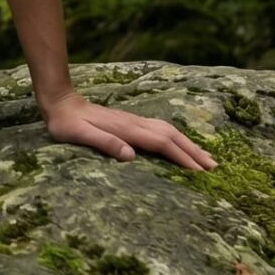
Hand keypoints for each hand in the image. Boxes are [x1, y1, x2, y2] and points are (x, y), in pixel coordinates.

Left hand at [41, 91, 217, 170]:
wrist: (61, 103)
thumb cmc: (67, 124)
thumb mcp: (79, 135)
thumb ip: (104, 143)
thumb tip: (130, 156)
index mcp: (127, 129)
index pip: (162, 144)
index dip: (181, 157)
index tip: (199, 172)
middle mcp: (136, 123)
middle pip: (172, 136)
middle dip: (194, 151)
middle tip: (214, 168)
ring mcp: (135, 121)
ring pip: (169, 131)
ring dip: (189, 144)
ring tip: (205, 158)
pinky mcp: (131, 122)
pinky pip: (161, 130)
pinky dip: (177, 139)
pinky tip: (180, 145)